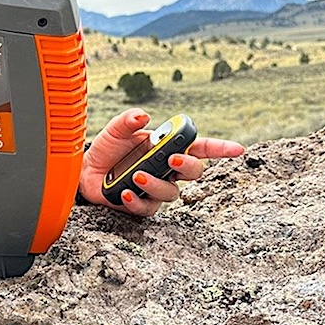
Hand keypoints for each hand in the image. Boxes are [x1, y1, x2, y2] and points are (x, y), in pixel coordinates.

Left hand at [77, 108, 244, 216]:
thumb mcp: (116, 129)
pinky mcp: (142, 205)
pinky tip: (126, 193)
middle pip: (194, 172)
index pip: (201, 148)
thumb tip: (142, 115)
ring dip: (156, 184)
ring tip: (137, 176)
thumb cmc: (108, 148)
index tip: (238, 149)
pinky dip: (137, 201)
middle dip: (188, 166)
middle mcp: (167, 170)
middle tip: (171, 160)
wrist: (86, 170)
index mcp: (168, 148)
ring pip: (172, 193)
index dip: (221, 149)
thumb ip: (128, 120)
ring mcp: (157, 189)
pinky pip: (148, 209)